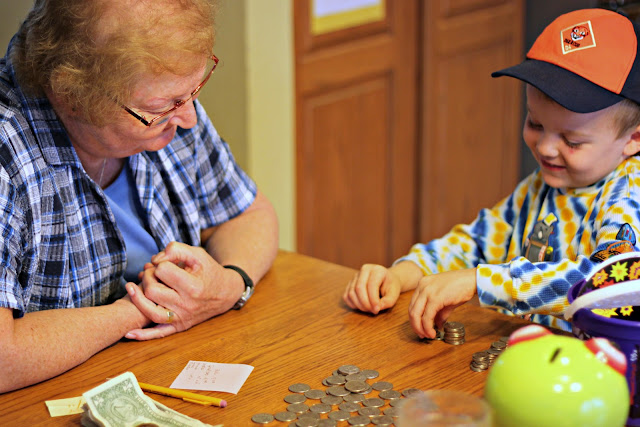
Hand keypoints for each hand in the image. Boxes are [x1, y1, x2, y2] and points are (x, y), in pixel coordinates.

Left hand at [125, 242, 244, 339]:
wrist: (225, 293)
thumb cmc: (209, 271)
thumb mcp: (197, 254)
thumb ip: (176, 249)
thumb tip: (155, 260)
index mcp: (193, 286)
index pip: (162, 271)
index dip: (160, 263)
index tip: (165, 262)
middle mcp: (186, 304)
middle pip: (152, 291)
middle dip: (148, 277)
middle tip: (153, 272)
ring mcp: (182, 317)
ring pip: (150, 312)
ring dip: (138, 298)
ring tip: (134, 287)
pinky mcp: (179, 326)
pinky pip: (158, 334)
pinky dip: (143, 335)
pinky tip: (129, 333)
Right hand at [343, 264, 401, 313]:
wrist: (386, 280)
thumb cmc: (390, 286)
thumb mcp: (394, 293)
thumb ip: (388, 301)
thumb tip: (376, 308)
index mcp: (377, 270)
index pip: (371, 284)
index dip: (373, 299)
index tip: (377, 310)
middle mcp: (364, 270)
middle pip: (359, 288)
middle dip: (365, 303)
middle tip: (373, 311)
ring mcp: (355, 276)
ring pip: (351, 292)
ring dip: (359, 305)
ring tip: (369, 309)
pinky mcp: (350, 283)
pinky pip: (346, 296)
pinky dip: (352, 304)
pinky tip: (361, 307)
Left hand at [408, 268, 476, 338]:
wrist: (473, 280)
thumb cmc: (462, 287)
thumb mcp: (446, 299)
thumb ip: (439, 312)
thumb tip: (437, 325)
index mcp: (423, 284)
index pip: (412, 304)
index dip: (414, 319)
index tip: (420, 329)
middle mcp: (422, 286)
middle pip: (411, 310)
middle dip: (415, 326)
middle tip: (422, 335)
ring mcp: (427, 291)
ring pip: (416, 314)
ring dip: (420, 328)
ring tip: (428, 335)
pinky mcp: (435, 298)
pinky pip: (427, 316)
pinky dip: (427, 327)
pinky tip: (433, 332)